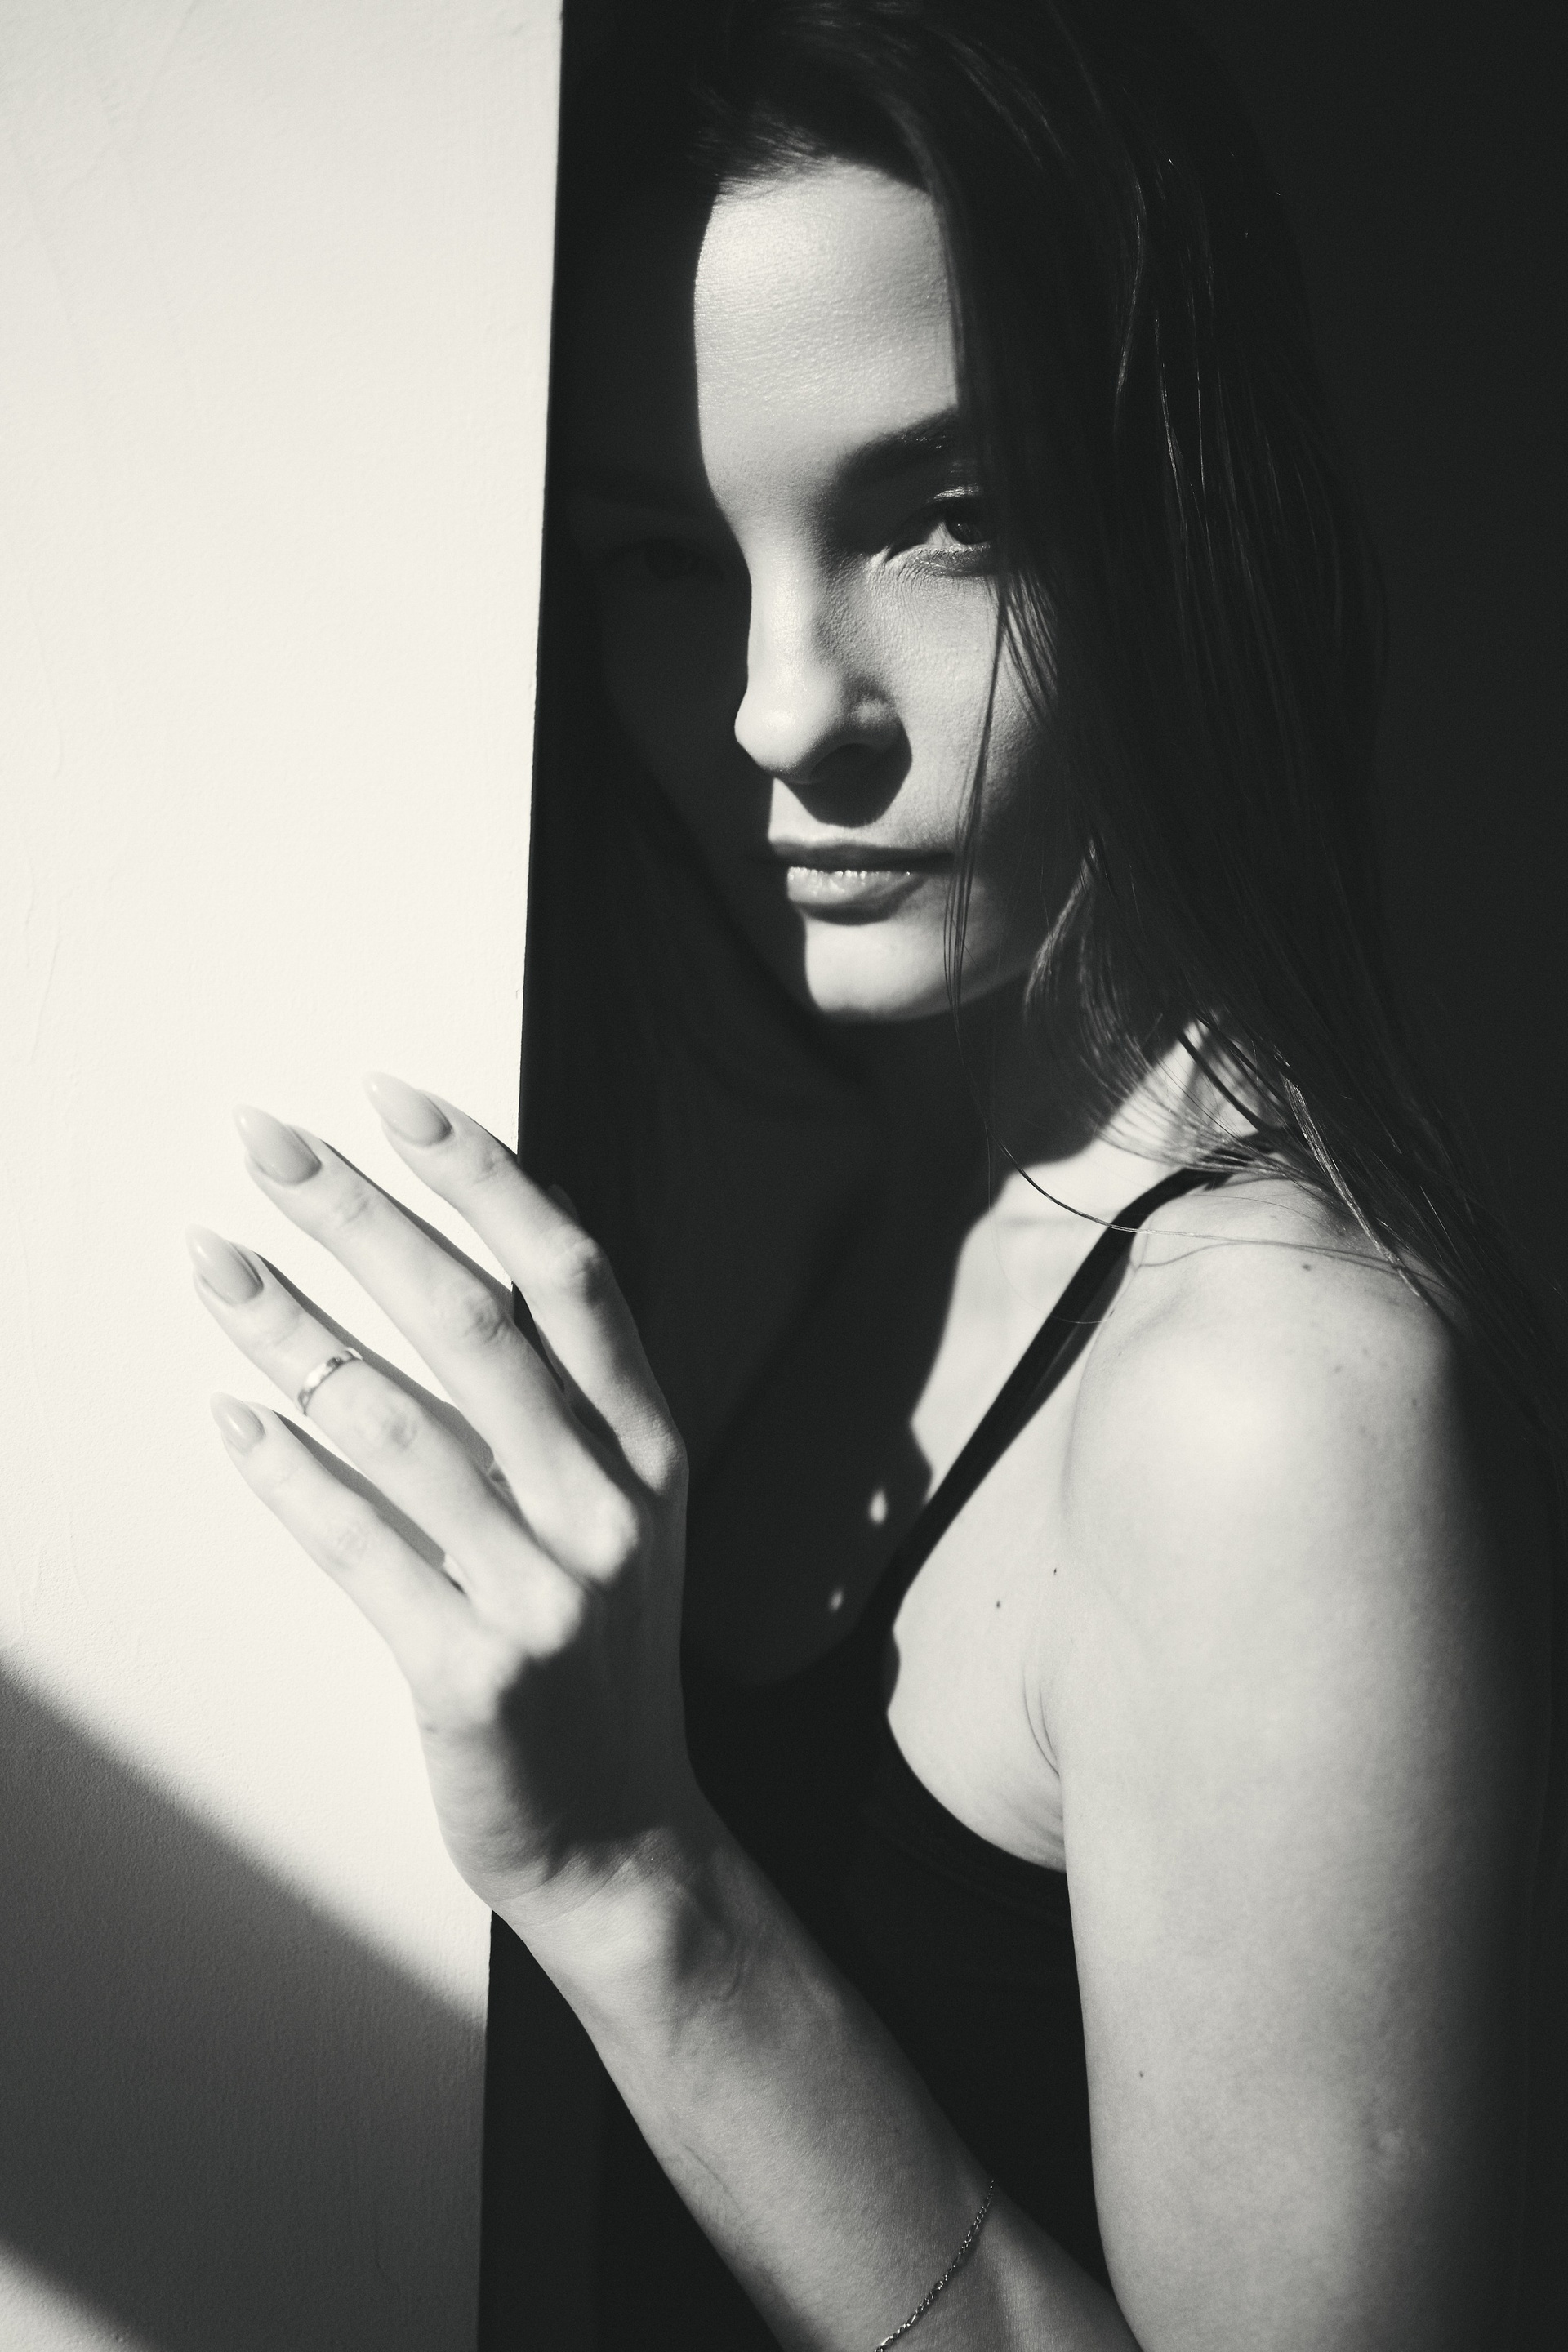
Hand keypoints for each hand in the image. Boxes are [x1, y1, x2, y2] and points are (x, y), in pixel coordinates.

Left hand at [188, 1075, 696, 1939]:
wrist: (621, 1836)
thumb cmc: (600, 1653)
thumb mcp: (619, 1513)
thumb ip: (560, 1401)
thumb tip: (467, 1251)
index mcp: (650, 1447)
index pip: (570, 1275)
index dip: (483, 1176)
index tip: (393, 1101)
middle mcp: (608, 1504)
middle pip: (472, 1320)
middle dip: (359, 1215)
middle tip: (265, 1143)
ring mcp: (545, 1590)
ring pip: (394, 1420)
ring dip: (287, 1327)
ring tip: (209, 1259)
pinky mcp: (471, 1670)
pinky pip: (358, 1548)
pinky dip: (286, 1476)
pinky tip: (230, 1418)